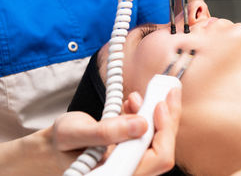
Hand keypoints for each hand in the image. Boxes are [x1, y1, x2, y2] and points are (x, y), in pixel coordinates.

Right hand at [50, 88, 180, 174]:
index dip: (164, 131)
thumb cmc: (61, 145)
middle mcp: (129, 172)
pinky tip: (134, 104)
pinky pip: (149, 136)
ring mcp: (132, 164)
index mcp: (117, 175)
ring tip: (139, 97)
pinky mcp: (133, 153)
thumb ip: (106, 132)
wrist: (55, 147)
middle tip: (167, 91)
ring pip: (158, 141)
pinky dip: (146, 116)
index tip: (159, 104)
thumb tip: (142, 125)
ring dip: (155, 115)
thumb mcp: (74, 133)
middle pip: (163, 149)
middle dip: (166, 118)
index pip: (157, 159)